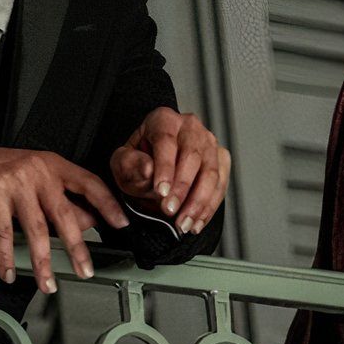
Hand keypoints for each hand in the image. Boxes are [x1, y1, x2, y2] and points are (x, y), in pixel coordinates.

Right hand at [0, 137, 126, 292]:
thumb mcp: (31, 177)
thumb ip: (57, 197)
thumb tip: (86, 222)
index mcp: (51, 164)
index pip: (88, 183)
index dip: (107, 204)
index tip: (121, 223)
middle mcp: (36, 170)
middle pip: (64, 213)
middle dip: (77, 247)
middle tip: (85, 269)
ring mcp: (13, 182)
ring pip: (35, 229)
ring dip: (42, 261)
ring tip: (47, 282)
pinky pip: (3, 233)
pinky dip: (6, 257)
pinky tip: (10, 272)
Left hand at [109, 107, 229, 234]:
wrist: (150, 169)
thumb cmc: (137, 162)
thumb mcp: (122, 163)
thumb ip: (131, 165)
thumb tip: (149, 169)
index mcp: (163, 120)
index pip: (166, 141)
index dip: (165, 168)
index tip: (161, 192)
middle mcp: (190, 127)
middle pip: (192, 156)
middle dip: (182, 189)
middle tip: (170, 211)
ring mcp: (209, 142)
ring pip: (211, 173)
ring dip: (198, 203)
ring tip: (183, 223)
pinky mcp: (220, 160)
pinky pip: (220, 185)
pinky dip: (209, 207)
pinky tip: (196, 222)